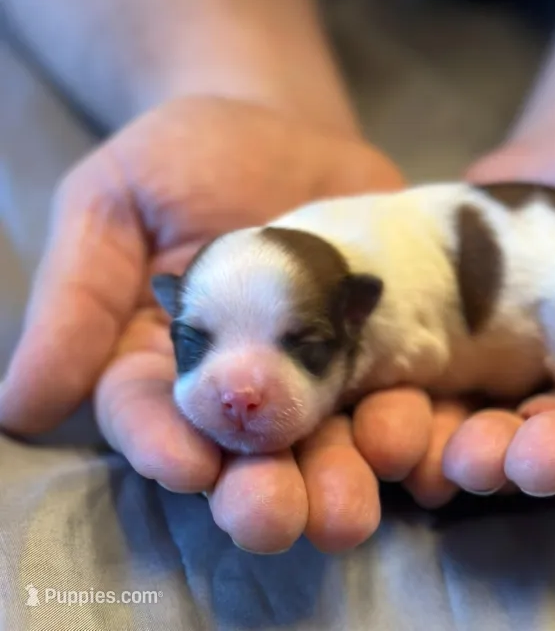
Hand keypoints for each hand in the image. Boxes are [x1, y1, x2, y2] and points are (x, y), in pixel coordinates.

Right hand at [0, 95, 428, 551]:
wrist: (282, 125)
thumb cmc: (185, 157)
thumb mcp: (114, 204)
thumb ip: (78, 300)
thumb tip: (17, 405)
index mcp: (169, 364)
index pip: (155, 419)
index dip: (166, 446)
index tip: (188, 468)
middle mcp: (250, 385)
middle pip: (252, 453)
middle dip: (264, 491)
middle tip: (277, 519)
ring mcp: (325, 371)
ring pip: (333, 440)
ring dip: (345, 476)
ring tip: (352, 504)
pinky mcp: (388, 348)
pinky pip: (405, 396)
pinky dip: (416, 430)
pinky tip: (424, 451)